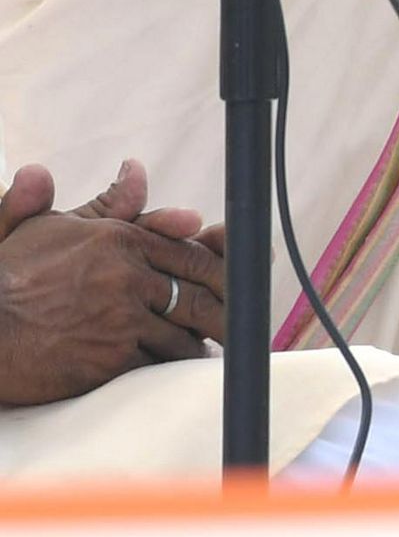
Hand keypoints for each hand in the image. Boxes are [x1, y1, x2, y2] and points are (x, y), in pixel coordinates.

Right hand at [0, 156, 226, 403]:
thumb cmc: (8, 277)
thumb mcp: (50, 228)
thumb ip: (103, 203)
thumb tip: (137, 169)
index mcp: (118, 241)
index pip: (191, 254)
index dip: (220, 270)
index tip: (233, 281)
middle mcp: (126, 277)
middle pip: (200, 295)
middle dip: (224, 310)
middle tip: (237, 321)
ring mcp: (121, 320)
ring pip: (183, 332)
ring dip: (198, 340)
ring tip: (208, 345)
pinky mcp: (111, 359)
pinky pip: (158, 362)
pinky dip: (172, 365)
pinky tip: (179, 367)